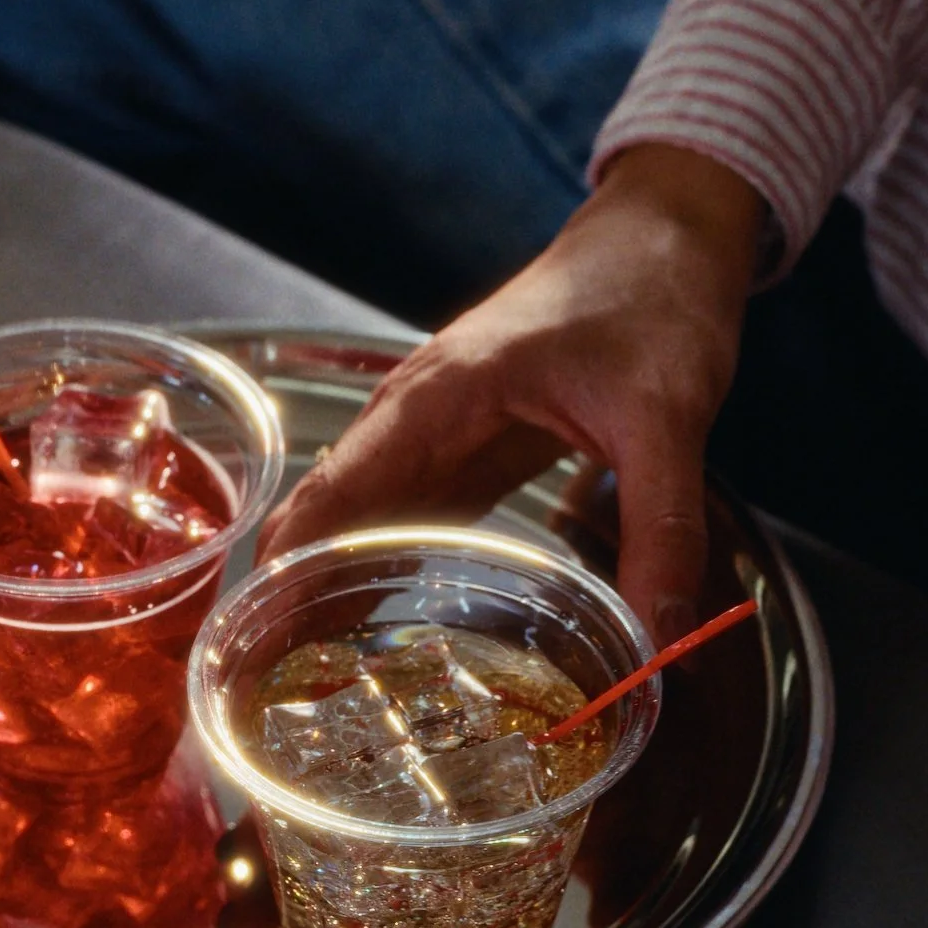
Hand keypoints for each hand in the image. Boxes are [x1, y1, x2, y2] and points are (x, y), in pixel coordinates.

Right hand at [263, 145, 764, 637]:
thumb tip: (661, 637)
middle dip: (294, 598)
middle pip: (329, 515)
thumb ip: (662, 526)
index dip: (290, 567)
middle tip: (273, 692)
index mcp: (439, 395)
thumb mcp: (666, 416)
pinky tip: (380, 629)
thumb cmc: (652, 295)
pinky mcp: (470, 450)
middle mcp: (420, 417)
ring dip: (334, 591)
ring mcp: (440, 434)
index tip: (257, 639)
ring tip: (311, 685)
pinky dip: (386, 571)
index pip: (335, 490)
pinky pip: (410, 519)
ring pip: (362, 522)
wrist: (669, 234)